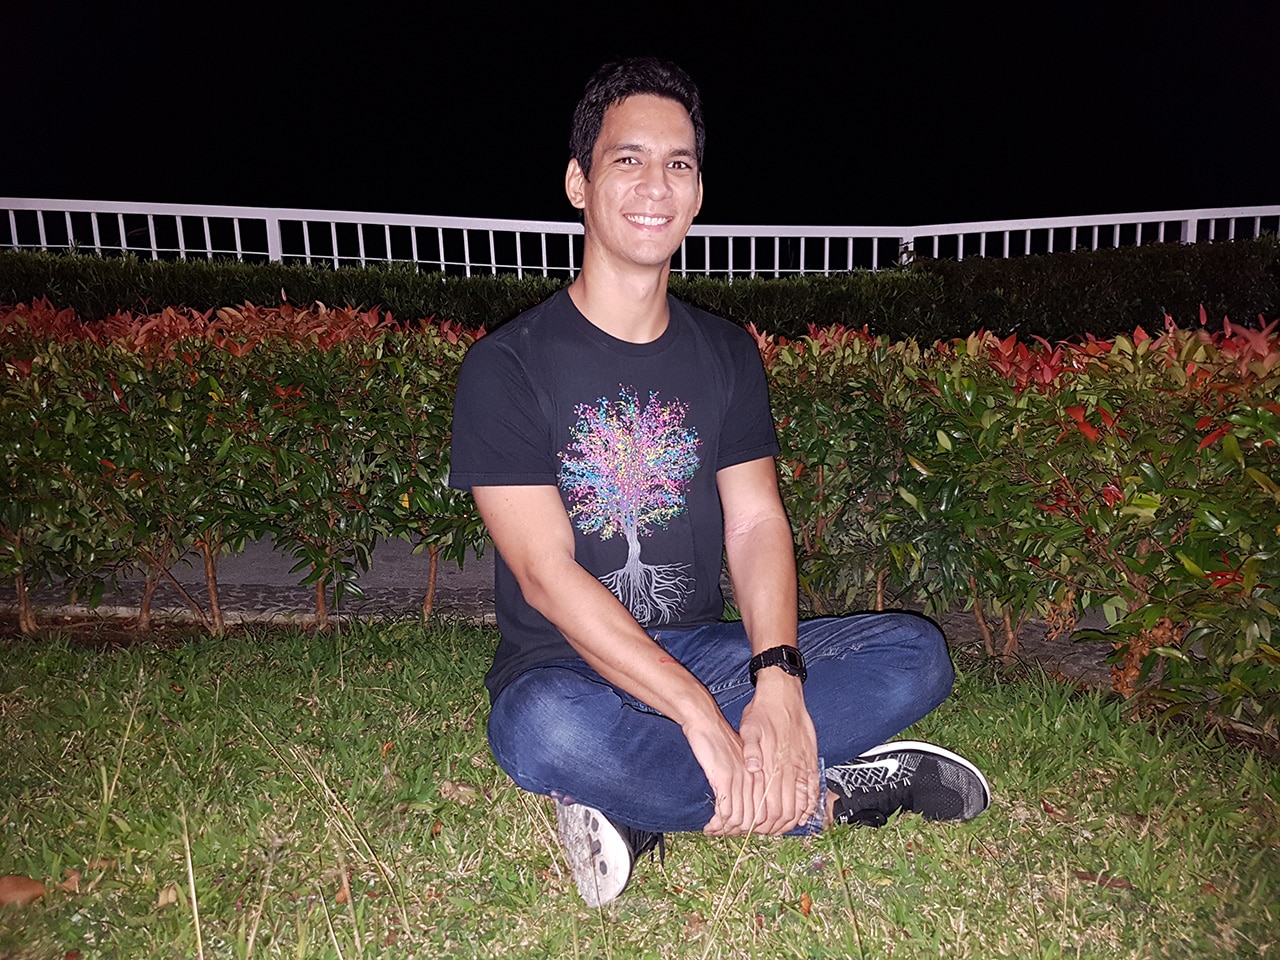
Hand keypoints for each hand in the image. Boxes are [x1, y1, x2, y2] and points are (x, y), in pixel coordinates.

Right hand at [682, 714, 763, 836]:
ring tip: (714, 831)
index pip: (765, 814)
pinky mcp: (725, 778)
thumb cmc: (721, 742)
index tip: (738, 831)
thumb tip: (746, 807)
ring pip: (739, 819)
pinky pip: (725, 811)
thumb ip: (747, 782)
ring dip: (726, 831)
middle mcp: (755, 780)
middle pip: (754, 820)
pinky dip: (717, 824)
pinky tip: (709, 826)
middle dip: (739, 832)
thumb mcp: (740, 762)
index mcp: (762, 776)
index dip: (752, 828)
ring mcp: (741, 780)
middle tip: (724, 834)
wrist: (707, 723)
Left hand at [735, 671, 818, 834]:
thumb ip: (750, 749)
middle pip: (787, 810)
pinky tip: (805, 814)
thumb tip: (751, 768)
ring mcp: (803, 766)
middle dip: (777, 826)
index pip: (772, 805)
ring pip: (802, 803)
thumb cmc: (763, 712)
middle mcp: (791, 768)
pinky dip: (810, 805)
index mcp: (774, 763)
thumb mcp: (749, 727)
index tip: (757, 829)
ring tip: (784, 828)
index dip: (765, 822)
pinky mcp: (810, 761)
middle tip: (767, 832)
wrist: (785, 695)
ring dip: (794, 819)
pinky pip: (814, 789)